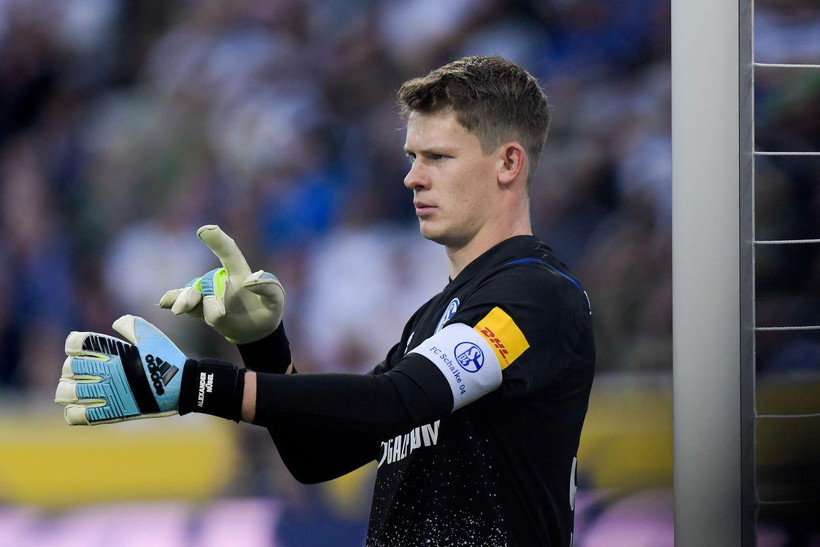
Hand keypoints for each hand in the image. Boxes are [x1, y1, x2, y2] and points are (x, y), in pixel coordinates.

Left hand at [55, 315, 187, 424]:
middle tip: (78, 372)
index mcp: (115, 352)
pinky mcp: (113, 413)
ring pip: (69, 392)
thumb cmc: (167, 358)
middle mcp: (109, 371)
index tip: (78, 348)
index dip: (73, 344)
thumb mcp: (152, 335)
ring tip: (72, 390)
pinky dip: (72, 412)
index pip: (78, 343)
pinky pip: (79, 416)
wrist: (183, 387)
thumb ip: (131, 324)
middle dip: (70, 368)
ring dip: (66, 390)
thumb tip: (114, 323)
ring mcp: (109, 393)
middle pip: (70, 367)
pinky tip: (78, 408)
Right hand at [158, 225, 284, 343]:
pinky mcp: (200, 308)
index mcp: (239, 272)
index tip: (204, 230)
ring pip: (192, 292)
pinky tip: (165, 302)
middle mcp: (220, 280)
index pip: (228, 252)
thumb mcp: (276, 299)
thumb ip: (268, 288)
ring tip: (180, 310)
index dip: (217, 240)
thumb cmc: (268, 309)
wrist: (256, 331)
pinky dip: (173, 299)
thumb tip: (248, 282)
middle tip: (218, 316)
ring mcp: (208, 294)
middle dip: (209, 298)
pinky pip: (184, 301)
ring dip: (186, 299)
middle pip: (207, 282)